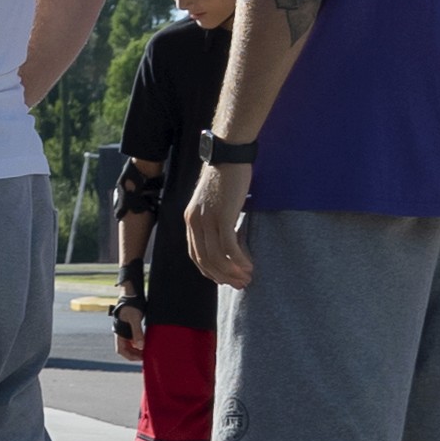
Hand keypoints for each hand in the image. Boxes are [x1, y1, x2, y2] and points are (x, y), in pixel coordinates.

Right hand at [109, 309, 143, 360]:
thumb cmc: (130, 306)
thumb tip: (141, 346)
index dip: (130, 356)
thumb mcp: (135, 319)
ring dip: (137, 349)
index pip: (121, 350)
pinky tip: (145, 342)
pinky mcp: (129, 327)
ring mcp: (125, 330)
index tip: (140, 358)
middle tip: (145, 356)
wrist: (129, 295)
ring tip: (146, 350)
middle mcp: (121, 333)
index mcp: (119, 333)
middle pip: (125, 349)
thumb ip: (137, 333)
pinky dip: (139, 343)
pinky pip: (133, 339)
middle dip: (135, 354)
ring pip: (129, 345)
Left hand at [184, 165, 252, 292]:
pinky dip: (239, 260)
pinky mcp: (222, 217)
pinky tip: (249, 266)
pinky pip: (229, 247)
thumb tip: (228, 238)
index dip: (210, 271)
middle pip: (205, 260)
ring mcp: (207, 220)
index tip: (225, 279)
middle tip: (240, 285)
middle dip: (222, 276)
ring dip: (233, 271)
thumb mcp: (213, 202)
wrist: (229, 155)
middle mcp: (194, 222)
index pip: (195, 255)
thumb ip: (214, 219)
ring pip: (217, 257)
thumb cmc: (226, 176)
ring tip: (247, 278)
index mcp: (190, 220)